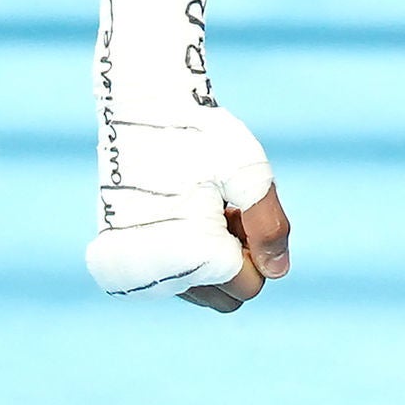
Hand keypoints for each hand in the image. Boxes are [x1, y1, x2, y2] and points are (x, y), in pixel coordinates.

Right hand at [87, 0, 295, 307]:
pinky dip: (189, 255)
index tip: (242, 210)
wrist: (143, 105)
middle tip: (228, 210)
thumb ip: (270, 226)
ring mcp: (138, 266)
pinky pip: (174, 278)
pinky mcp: (125, 256)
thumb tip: (278, 272)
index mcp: (190, 254)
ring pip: (201, 290)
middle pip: (227, 298)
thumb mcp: (250, 174)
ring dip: (214, 260)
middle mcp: (157, 270)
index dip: (258, 250)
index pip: (248, 287)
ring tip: (208, 209)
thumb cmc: (201, 135)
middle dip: (239, 260)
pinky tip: (190, 213)